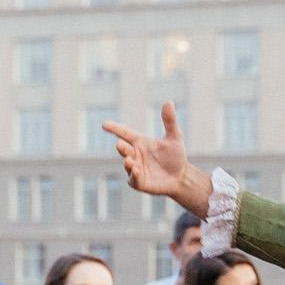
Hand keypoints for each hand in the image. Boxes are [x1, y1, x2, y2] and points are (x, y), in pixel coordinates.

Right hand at [103, 103, 213, 217]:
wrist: (180, 177)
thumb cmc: (175, 155)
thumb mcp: (174, 137)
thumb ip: (169, 121)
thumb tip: (169, 102)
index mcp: (140, 142)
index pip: (125, 133)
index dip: (115, 128)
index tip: (104, 124)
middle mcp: (135, 154)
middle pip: (124, 149)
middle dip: (121, 147)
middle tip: (120, 144)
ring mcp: (135, 168)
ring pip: (127, 164)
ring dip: (128, 162)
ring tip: (130, 160)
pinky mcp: (139, 182)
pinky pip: (133, 179)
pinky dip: (134, 175)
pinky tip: (136, 170)